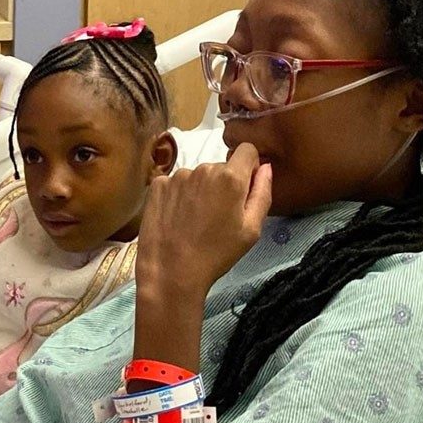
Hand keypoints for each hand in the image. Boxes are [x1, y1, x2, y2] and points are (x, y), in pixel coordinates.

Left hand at [136, 143, 272, 293]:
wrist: (171, 271)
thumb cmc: (215, 254)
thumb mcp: (251, 229)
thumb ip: (262, 193)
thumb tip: (265, 168)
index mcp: (230, 177)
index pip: (246, 150)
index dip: (248, 167)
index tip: (243, 189)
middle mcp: (203, 169)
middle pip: (220, 167)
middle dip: (222, 184)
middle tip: (216, 217)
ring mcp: (177, 176)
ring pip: (196, 176)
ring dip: (199, 191)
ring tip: (194, 221)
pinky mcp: (157, 186)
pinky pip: (175, 184)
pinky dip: (178, 197)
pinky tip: (177, 219)